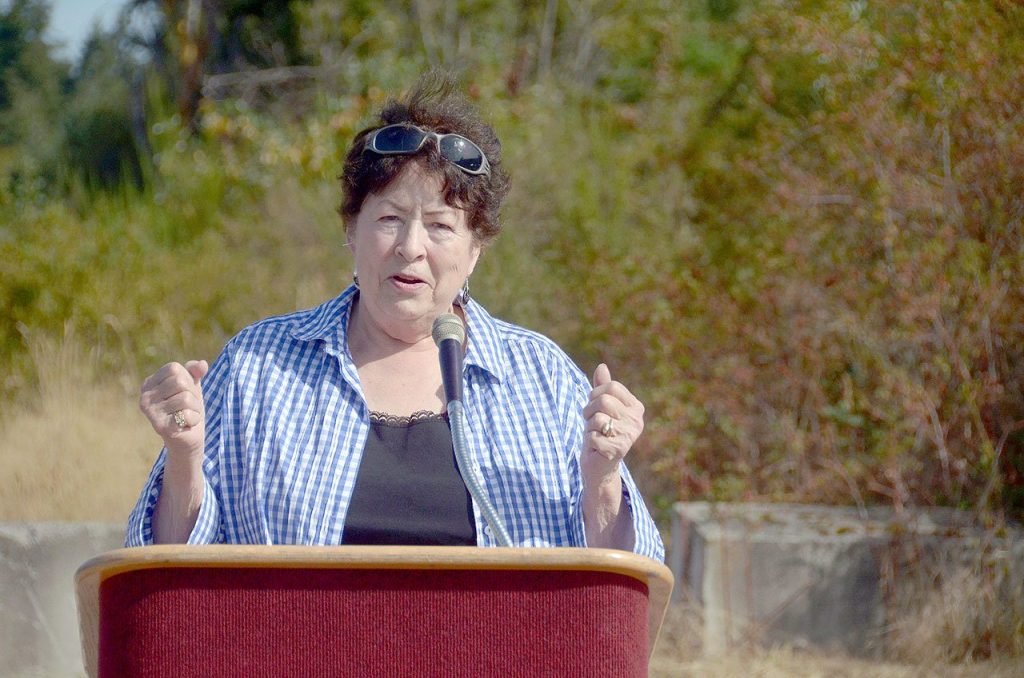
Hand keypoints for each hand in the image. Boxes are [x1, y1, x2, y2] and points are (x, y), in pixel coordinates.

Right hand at [139, 360, 208, 457]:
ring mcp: (150, 412)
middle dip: (193, 394)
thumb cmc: (187, 408)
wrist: (188, 438)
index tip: (184, 392)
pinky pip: (186, 414)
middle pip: (180, 382)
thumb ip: (194, 371)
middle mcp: (145, 397)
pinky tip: (186, 425)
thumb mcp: (192, 385)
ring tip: (186, 415)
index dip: (188, 379)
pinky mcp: (160, 427)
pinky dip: (194, 419)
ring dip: (195, 408)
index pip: (174, 368)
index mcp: (149, 383)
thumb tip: (202, 364)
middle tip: (187, 407)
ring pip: (185, 398)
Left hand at [581, 363, 644, 481]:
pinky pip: (592, 435)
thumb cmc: (600, 432)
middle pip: (604, 401)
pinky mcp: (617, 450)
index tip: (595, 406)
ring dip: (588, 426)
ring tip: (595, 434)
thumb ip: (602, 387)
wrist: (599, 464)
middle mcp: (637, 421)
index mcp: (636, 407)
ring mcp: (629, 436)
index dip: (595, 394)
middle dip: (589, 410)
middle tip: (592, 422)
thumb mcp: (600, 407)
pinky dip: (589, 441)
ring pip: (598, 418)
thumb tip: (601, 366)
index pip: (612, 387)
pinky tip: (596, 447)